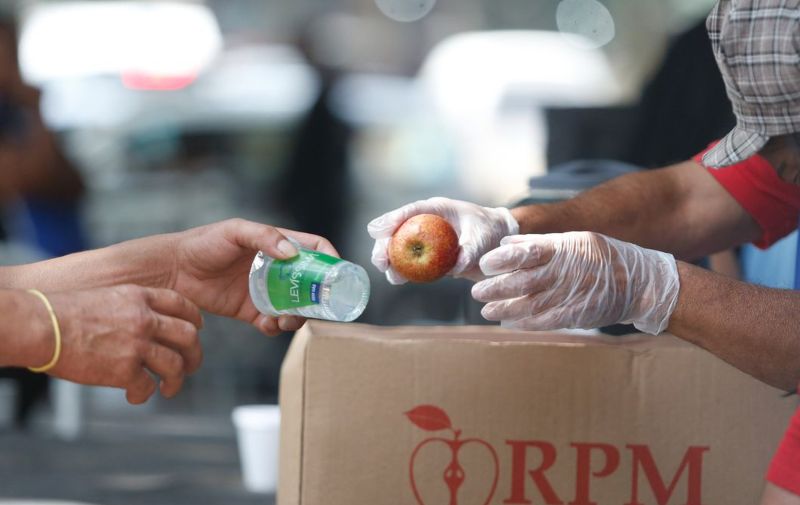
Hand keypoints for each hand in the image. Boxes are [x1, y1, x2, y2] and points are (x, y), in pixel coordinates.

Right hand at [45, 285, 202, 403]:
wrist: (41, 326)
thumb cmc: (61, 312)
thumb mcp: (105, 296)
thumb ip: (129, 308)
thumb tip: (142, 325)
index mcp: (139, 297)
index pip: (181, 304)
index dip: (194, 318)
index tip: (197, 328)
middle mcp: (145, 319)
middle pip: (188, 336)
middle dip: (194, 354)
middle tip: (191, 365)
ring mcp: (137, 344)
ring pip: (175, 365)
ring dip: (175, 380)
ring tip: (169, 389)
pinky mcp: (125, 369)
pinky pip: (147, 386)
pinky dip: (144, 394)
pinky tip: (136, 396)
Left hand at [169, 219, 337, 335]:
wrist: (173, 270)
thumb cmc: (203, 243)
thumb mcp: (234, 231)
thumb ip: (263, 237)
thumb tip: (291, 253)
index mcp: (277, 245)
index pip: (315, 250)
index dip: (331, 260)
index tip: (337, 276)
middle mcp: (276, 268)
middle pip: (311, 283)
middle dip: (318, 297)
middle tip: (315, 306)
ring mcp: (265, 291)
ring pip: (295, 306)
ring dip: (298, 316)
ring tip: (288, 319)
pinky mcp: (251, 311)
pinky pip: (272, 323)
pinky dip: (275, 326)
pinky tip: (267, 323)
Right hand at [368, 197, 518, 283]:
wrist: (498, 241)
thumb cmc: (490, 231)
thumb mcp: (482, 237)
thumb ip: (469, 249)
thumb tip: (455, 267)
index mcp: (437, 209)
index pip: (410, 211)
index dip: (392, 219)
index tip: (376, 231)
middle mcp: (427, 223)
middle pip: (398, 231)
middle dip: (385, 245)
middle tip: (380, 261)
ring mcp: (426, 240)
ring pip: (400, 248)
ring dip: (391, 261)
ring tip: (390, 274)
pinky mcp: (429, 257)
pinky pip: (411, 263)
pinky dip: (403, 271)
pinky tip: (398, 279)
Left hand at [471, 232, 679, 334]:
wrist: (639, 284)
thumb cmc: (602, 257)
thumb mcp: (575, 240)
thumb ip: (540, 243)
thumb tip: (506, 244)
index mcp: (563, 249)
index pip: (526, 252)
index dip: (502, 259)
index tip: (485, 264)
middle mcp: (565, 272)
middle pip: (523, 280)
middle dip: (496, 288)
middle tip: (477, 292)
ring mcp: (571, 295)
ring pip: (530, 304)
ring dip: (504, 308)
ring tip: (486, 310)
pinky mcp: (576, 315)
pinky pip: (545, 321)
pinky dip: (525, 323)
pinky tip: (509, 322)